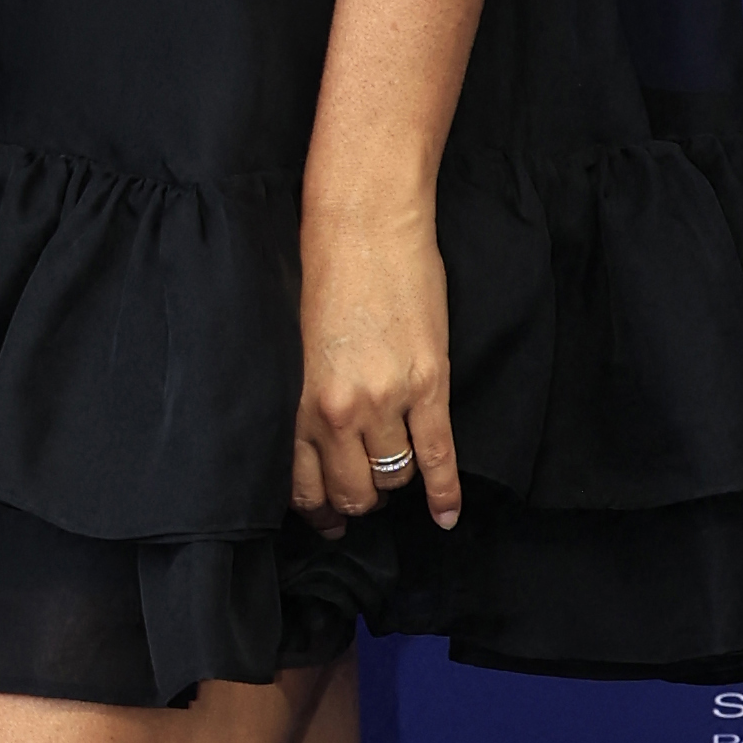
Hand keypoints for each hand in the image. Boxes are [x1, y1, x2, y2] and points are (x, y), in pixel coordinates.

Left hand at [292, 188, 461, 534]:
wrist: (364, 226)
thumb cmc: (324, 273)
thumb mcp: (296, 345)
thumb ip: (304, 394)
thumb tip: (313, 437)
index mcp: (298, 401)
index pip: (304, 483)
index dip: (318, 507)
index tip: (326, 516)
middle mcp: (338, 412)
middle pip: (353, 489)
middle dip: (358, 501)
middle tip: (364, 500)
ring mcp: (386, 402)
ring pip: (394, 477)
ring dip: (395, 484)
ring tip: (395, 481)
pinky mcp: (429, 385)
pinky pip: (439, 455)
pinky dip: (445, 491)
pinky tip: (446, 516)